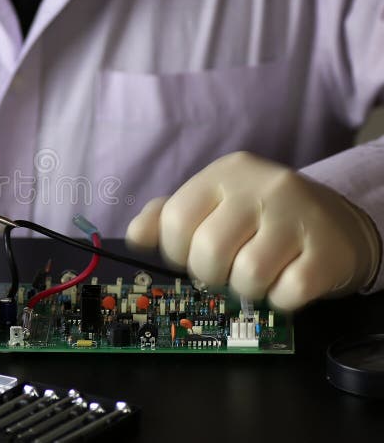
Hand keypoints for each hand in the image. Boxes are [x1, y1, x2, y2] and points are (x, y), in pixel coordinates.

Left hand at [126, 151, 380, 309]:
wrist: (336, 225)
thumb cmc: (259, 218)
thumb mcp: (213, 205)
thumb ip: (168, 216)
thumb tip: (136, 236)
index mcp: (225, 174)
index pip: (175, 219)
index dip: (174, 251)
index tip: (189, 257)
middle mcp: (262, 187)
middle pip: (208, 250)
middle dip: (208, 274)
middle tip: (223, 272)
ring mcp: (298, 217)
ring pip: (247, 274)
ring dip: (245, 289)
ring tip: (255, 276)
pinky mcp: (328, 251)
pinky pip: (287, 292)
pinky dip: (280, 299)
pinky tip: (285, 281)